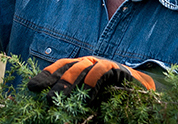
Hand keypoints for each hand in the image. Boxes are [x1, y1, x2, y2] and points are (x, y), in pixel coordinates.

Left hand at [27, 56, 154, 102]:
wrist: (146, 91)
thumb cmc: (116, 97)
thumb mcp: (92, 100)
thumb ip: (77, 103)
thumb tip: (60, 116)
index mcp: (82, 67)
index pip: (60, 67)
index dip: (46, 75)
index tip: (31, 86)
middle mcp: (90, 62)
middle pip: (67, 67)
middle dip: (52, 81)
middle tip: (41, 97)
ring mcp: (103, 63)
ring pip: (81, 69)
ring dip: (66, 85)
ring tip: (53, 100)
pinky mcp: (117, 69)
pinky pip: (101, 74)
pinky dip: (91, 85)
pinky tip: (84, 98)